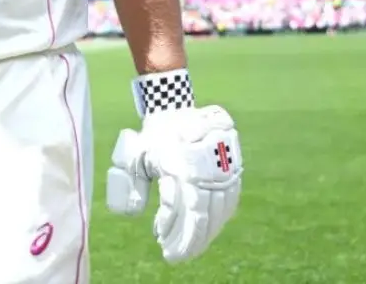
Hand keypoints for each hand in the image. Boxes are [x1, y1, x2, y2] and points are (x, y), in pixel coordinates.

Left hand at [106, 104, 242, 262]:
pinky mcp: (232, 169)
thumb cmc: (154, 136)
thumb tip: (132, 214)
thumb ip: (133, 186)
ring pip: (219, 211)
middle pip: (203, 216)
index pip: (185, 210)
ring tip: (189, 249)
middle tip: (174, 256)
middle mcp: (207, 170)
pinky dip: (219, 220)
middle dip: (189, 240)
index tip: (164, 245)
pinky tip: (207, 232)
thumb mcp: (138, 156)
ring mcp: (223, 169)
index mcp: (184, 165)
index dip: (176, 231)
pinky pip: (230, 201)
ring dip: (205, 234)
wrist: (176, 109)